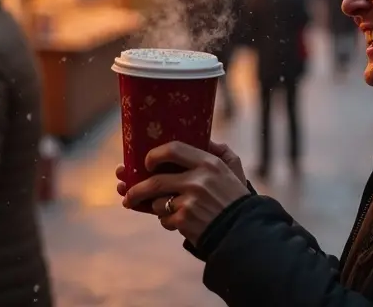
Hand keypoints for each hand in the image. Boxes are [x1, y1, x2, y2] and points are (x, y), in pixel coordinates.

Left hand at [121, 141, 249, 245]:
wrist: (244, 233)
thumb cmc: (236, 200)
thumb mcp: (232, 171)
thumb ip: (220, 152)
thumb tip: (205, 139)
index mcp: (208, 163)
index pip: (172, 149)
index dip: (154, 155)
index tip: (146, 163)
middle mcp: (198, 179)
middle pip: (155, 181)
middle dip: (136, 189)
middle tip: (127, 194)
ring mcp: (190, 200)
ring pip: (158, 202)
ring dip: (157, 208)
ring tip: (163, 211)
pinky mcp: (185, 220)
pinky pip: (165, 220)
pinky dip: (168, 222)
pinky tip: (179, 223)